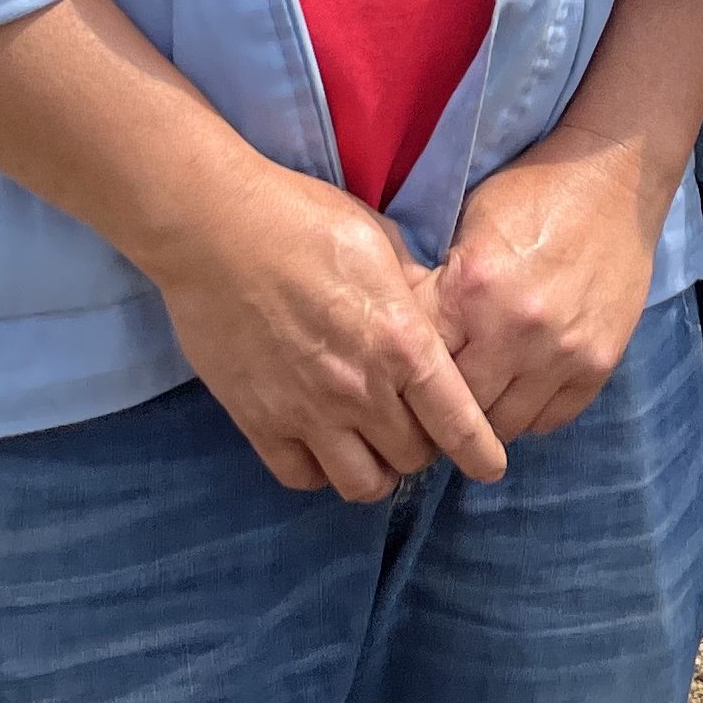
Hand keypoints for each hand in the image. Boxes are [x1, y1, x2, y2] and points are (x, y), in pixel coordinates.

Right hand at [138, 161, 508, 499]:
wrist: (213, 226)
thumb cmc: (302, 218)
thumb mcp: (379, 240)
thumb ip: (412, 292)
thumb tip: (431, 316)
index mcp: (401, 341)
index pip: (457, 423)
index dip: (480, 454)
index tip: (488, 465)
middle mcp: (360, 388)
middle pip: (413, 458)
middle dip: (423, 448)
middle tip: (415, 427)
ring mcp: (307, 412)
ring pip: (362, 484)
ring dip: (375, 470)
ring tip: (370, 447)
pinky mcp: (259, 421)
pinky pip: (301, 478)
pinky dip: (319, 471)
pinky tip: (322, 446)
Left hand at [432, 123, 666, 439]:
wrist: (614, 179)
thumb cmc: (533, 191)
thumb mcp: (468, 222)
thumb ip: (440, 284)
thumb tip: (405, 334)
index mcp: (472, 288)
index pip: (418, 359)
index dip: (405, 368)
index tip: (400, 374)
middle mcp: (516, 330)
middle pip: (459, 405)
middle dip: (442, 403)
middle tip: (433, 399)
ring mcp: (562, 354)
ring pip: (503, 425)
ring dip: (485, 415)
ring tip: (475, 398)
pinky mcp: (598, 365)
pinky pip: (549, 420)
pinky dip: (527, 413)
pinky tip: (516, 391)